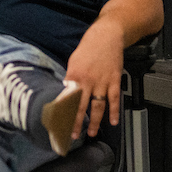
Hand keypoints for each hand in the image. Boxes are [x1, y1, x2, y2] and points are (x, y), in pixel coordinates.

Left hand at [62, 21, 125, 138]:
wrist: (106, 36)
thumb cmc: (88, 48)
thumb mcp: (73, 61)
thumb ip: (70, 78)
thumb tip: (66, 92)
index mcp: (74, 76)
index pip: (66, 98)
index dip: (62, 113)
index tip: (57, 124)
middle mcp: (87, 81)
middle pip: (80, 106)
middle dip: (75, 122)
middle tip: (71, 135)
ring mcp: (102, 82)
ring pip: (97, 106)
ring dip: (94, 121)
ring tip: (90, 133)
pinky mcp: (114, 81)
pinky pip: (114, 99)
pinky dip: (114, 112)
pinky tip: (113, 122)